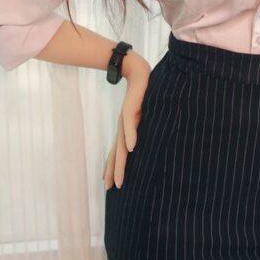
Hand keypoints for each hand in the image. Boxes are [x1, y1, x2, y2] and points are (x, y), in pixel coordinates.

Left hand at [102, 50, 151, 189]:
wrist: (137, 71)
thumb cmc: (143, 92)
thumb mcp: (144, 113)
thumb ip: (145, 127)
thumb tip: (149, 143)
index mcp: (126, 128)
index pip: (117, 151)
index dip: (113, 167)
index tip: (110, 185)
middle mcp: (123, 126)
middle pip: (116, 152)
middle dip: (114, 170)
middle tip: (111, 188)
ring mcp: (125, 117)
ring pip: (121, 143)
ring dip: (120, 162)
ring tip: (119, 179)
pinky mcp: (130, 106)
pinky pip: (129, 123)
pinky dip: (130, 135)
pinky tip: (131, 148)